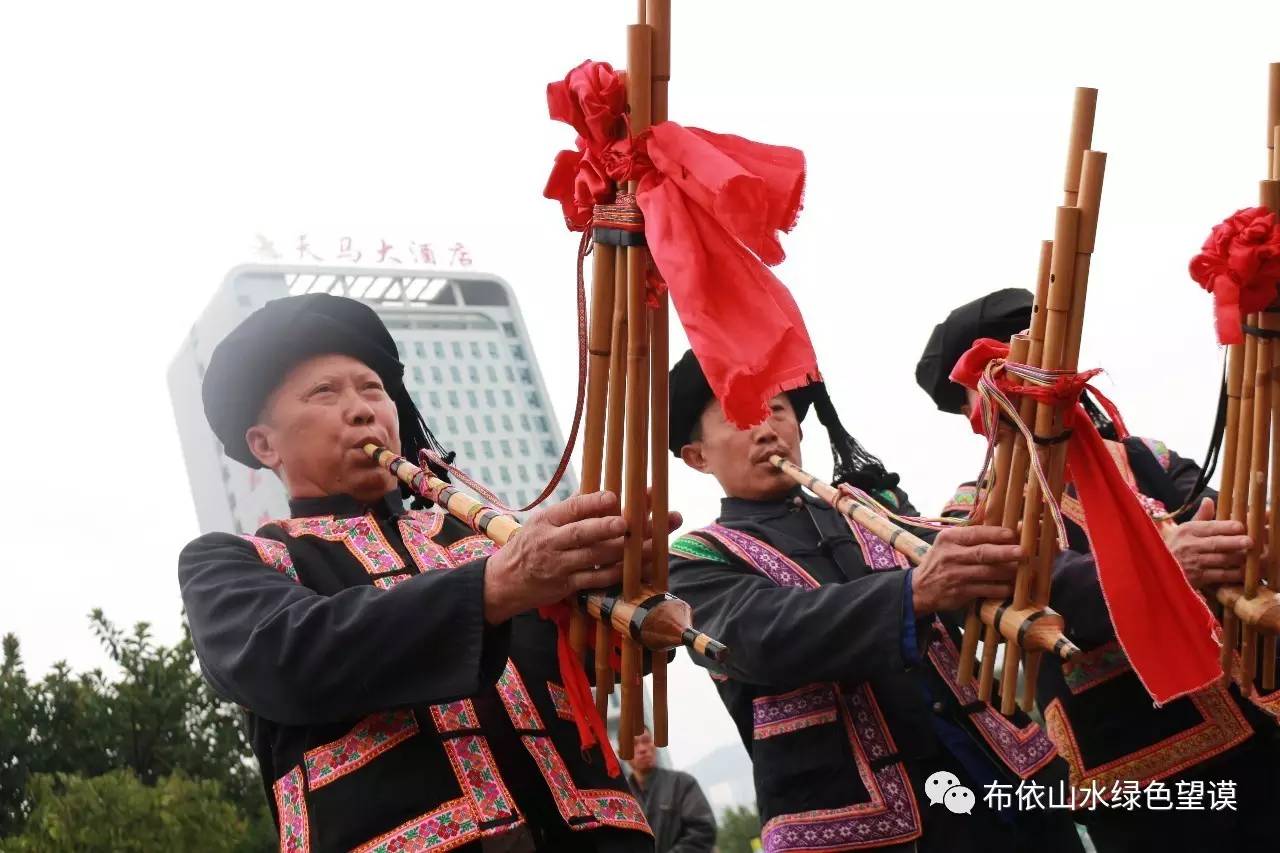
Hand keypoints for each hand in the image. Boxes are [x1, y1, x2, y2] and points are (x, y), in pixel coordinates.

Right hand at [481, 491, 681, 623]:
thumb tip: (602, 490)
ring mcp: (559, 566)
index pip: (572, 507)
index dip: (593, 502)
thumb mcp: (542, 522)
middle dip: (610, 527)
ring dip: (625, 552)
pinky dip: (617, 575)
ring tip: (651, 545)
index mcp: (547, 520)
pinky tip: (637, 569)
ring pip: (595, 558)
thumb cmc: (529, 546)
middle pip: (584, 533)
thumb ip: (571, 508)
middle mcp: (551, 542)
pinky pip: (596, 580)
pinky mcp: (566, 587)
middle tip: (632, 522)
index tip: (615, 496)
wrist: (504, 582)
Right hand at [911, 525, 1021, 613]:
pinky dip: (1001, 589)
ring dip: (1009, 572)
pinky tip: (1013, 587)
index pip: (975, 533)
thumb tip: (998, 518)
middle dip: (1005, 552)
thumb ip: (971, 532)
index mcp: (949, 538)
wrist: (920, 588)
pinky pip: (986, 590)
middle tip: (1023, 551)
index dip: (995, 533)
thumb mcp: (948, 542)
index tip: (1013, 533)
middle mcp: (951, 555)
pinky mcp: (960, 593)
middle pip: (982, 553)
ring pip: (987, 573)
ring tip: (1026, 570)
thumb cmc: (941, 561)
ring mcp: (955, 575)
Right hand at [1163, 498, 1250, 589]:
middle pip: (1216, 543)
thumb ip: (1201, 516)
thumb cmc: (1176, 547)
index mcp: (1187, 530)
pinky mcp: (1197, 578)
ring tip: (1251, 556)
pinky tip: (1243, 572)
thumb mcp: (1184, 530)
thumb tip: (1209, 500)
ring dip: (1237, 559)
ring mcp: (1193, 563)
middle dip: (1234, 542)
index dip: (1226, 527)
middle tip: (1250, 541)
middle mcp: (1189, 545)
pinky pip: (1219, 576)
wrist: (1160, 569)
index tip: (1241, 526)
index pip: (1209, 527)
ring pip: (1220, 560)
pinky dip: (1233, 574)